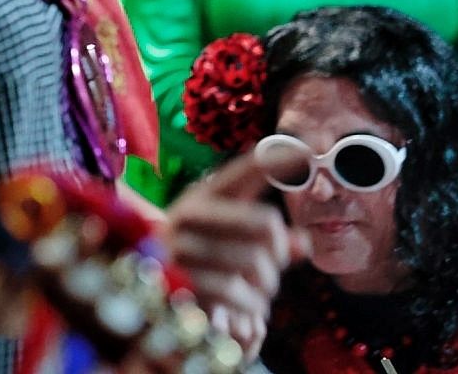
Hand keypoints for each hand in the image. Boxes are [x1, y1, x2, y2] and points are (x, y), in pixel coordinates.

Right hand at [161, 153, 307, 360]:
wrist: (149, 289)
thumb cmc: (202, 260)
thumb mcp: (232, 242)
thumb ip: (269, 238)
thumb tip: (304, 244)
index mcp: (202, 196)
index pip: (242, 173)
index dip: (274, 160)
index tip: (309, 147)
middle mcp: (188, 214)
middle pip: (266, 223)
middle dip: (279, 250)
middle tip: (274, 263)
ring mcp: (180, 247)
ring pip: (255, 262)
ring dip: (267, 284)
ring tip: (258, 291)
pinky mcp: (178, 281)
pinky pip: (236, 291)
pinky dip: (250, 305)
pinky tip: (246, 310)